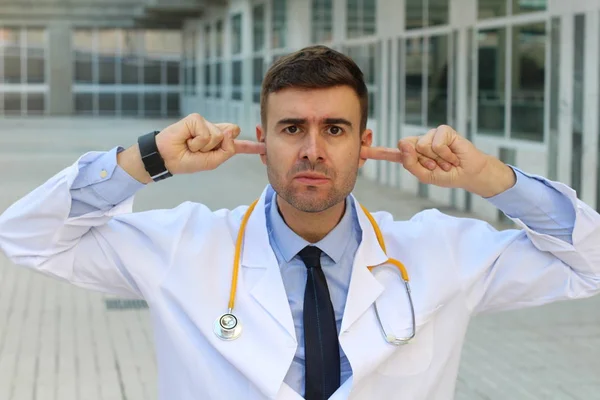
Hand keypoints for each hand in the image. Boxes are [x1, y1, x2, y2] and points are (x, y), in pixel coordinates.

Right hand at [155, 113, 264, 174]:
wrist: (168, 157)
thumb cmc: (187, 160)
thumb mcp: (212, 162)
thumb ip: (227, 151)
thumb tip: (233, 131)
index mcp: (221, 145)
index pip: (239, 145)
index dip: (252, 146)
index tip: (265, 147)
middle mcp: (216, 132)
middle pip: (233, 133)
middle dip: (220, 146)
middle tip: (201, 151)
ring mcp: (207, 124)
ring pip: (219, 136)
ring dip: (204, 146)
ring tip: (191, 146)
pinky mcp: (196, 119)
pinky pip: (206, 133)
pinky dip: (197, 142)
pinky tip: (187, 140)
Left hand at [360, 125, 515, 196]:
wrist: (469, 173)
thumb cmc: (447, 175)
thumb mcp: (425, 176)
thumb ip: (411, 163)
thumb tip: (403, 143)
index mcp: (411, 156)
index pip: (391, 154)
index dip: (376, 152)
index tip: (361, 151)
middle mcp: (418, 143)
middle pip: (405, 148)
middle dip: (422, 161)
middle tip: (436, 166)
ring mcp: (430, 135)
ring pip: (420, 146)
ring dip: (436, 159)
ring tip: (445, 161)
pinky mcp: (442, 131)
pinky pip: (435, 143)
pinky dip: (445, 154)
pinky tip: (452, 156)